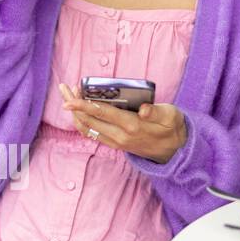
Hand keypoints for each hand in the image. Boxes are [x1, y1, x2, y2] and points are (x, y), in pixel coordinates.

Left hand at [59, 83, 187, 163]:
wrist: (174, 152)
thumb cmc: (172, 128)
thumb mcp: (171, 116)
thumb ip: (156, 112)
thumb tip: (144, 109)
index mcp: (132, 125)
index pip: (102, 113)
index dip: (83, 105)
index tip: (69, 99)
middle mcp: (119, 136)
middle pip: (88, 120)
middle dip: (73, 104)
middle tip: (65, 88)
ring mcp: (115, 142)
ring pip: (86, 128)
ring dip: (75, 113)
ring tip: (69, 95)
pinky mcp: (114, 144)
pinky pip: (91, 133)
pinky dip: (82, 121)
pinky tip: (79, 110)